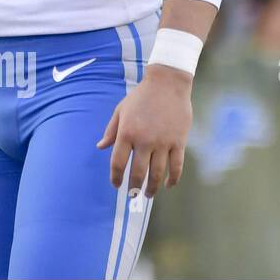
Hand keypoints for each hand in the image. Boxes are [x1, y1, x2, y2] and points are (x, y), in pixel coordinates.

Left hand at [97, 64, 192, 197]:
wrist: (167, 84)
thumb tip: (101, 147)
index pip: (118, 162)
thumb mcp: (121, 110)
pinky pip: (176, 166)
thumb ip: (111, 131)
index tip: (116, 185)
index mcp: (127, 132)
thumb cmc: (140, 97)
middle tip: (133, 195)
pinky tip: (168, 185)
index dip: (116, 177)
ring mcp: (163, 142)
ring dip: (153, 187)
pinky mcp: (178, 142)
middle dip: (134, 187)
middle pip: (138, 172)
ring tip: (149, 194)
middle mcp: (144, 140)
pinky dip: (173, 178)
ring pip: (158, 173)